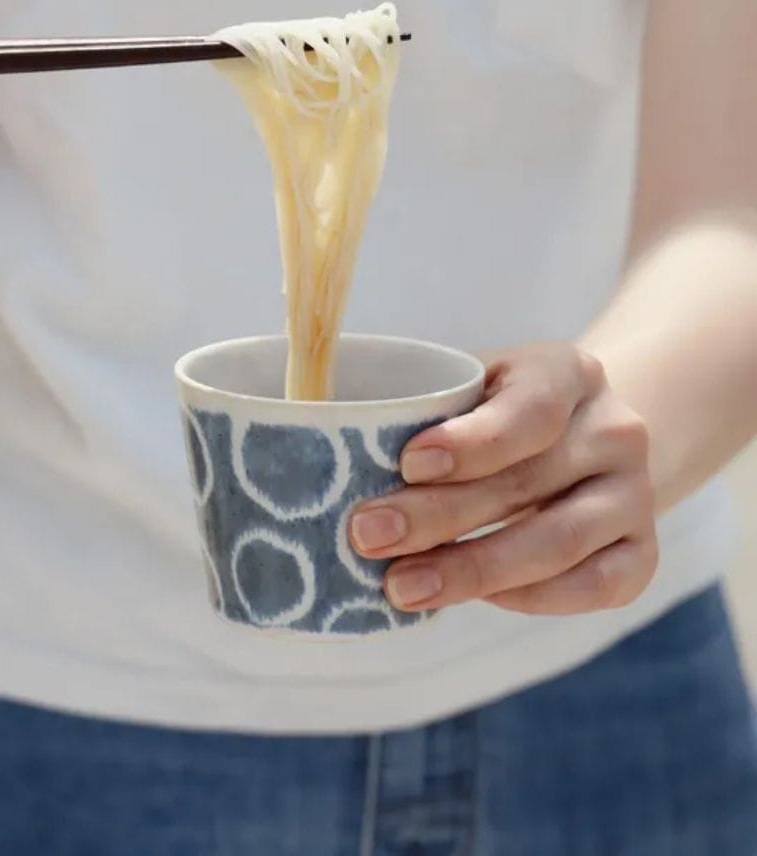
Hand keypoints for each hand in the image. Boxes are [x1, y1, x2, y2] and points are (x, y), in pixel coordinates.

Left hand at [349, 342, 657, 614]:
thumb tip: (330, 456)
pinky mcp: (643, 552)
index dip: (470, 442)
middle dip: (437, 517)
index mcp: (567, 373)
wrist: (586, 437)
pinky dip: (529, 599)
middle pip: (526, 484)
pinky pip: (592, 587)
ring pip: (557, 543)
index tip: (407, 464)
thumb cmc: (501, 411)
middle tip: (367, 535)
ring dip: (472, 571)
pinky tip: (474, 599)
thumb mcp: (472, 386)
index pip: (528, 410)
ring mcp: (635, 495)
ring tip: (400, 586)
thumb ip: (423, 410)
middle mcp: (615, 431)